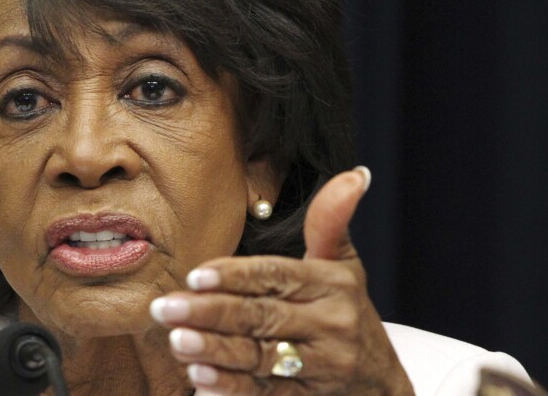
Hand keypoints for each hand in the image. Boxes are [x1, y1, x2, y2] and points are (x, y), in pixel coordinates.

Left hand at [150, 168, 413, 394]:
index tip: (194, 276)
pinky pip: (267, 395)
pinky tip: (200, 380)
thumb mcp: (344, 267)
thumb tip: (355, 173)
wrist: (382, 385)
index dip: (234, 275)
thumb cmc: (348, 313)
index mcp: (332, 285)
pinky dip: (232, 390)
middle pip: (262, 316)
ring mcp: (323, 367)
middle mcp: (331, 325)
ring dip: (215, 351)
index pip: (276, 276)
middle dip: (210, 312)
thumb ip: (331, 223)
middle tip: (165, 308)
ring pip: (260, 357)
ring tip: (177, 341)